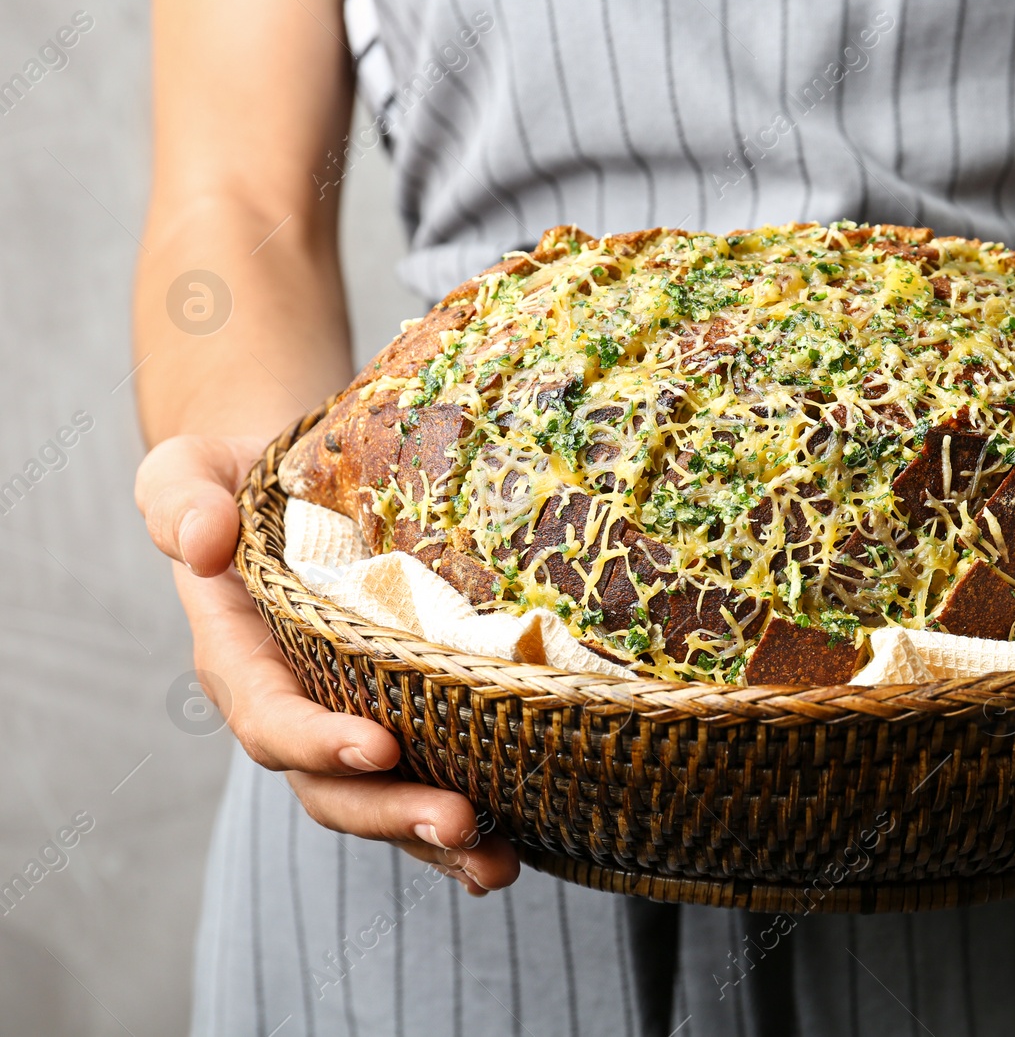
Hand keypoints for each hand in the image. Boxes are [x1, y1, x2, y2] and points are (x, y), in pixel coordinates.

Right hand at [135, 435, 519, 892]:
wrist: (288, 482)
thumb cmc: (237, 477)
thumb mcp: (189, 471)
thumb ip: (181, 502)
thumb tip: (203, 542)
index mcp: (241, 658)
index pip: (270, 717)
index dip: (317, 740)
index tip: (379, 747)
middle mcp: (295, 707)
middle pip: (333, 786)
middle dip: (392, 813)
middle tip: (459, 822)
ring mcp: (347, 721)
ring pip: (383, 804)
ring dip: (434, 842)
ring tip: (496, 865)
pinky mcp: (401, 718)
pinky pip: (423, 784)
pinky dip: (460, 830)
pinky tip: (511, 852)